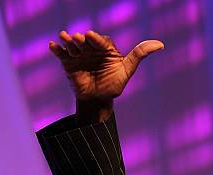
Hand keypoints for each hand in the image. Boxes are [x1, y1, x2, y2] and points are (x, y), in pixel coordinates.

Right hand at [49, 30, 163, 122]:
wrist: (97, 101)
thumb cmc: (113, 85)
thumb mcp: (127, 70)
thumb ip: (139, 55)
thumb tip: (160, 44)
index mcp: (106, 49)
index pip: (101, 40)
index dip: (96, 39)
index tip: (91, 36)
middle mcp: (92, 49)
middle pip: (86, 40)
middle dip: (82, 39)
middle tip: (79, 39)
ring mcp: (79, 54)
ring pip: (73, 44)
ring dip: (69, 41)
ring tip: (65, 39)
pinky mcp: (68, 61)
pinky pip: (61, 53)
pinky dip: (56, 49)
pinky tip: (52, 46)